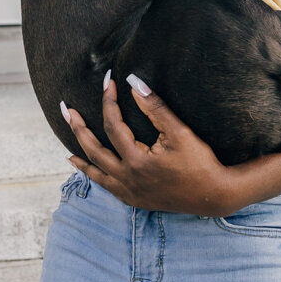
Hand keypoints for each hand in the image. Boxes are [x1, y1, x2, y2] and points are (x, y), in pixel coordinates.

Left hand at [65, 76, 234, 214]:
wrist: (213, 195)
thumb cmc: (199, 161)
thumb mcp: (179, 132)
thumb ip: (155, 107)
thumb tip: (134, 83)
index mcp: (136, 161)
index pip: (113, 125)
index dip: (109, 101)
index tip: (109, 81)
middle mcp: (127, 179)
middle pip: (94, 150)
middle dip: (78, 128)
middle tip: (67, 110)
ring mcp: (129, 192)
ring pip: (96, 172)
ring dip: (81, 156)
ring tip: (67, 146)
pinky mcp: (135, 200)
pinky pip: (106, 187)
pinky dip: (94, 176)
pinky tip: (88, 169)